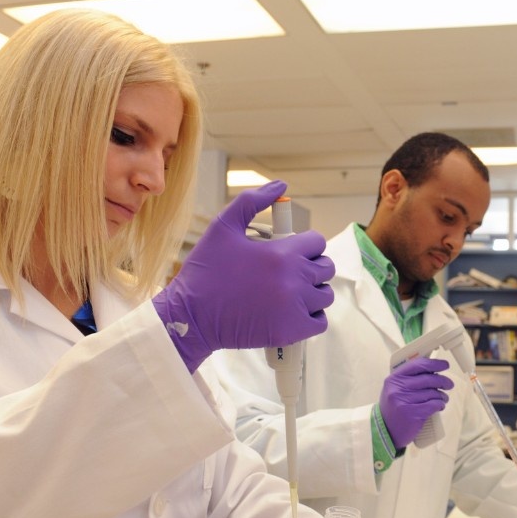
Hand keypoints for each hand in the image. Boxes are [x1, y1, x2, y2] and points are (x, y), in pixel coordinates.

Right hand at [152, 180, 334, 372]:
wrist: (191, 316)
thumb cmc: (205, 271)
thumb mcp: (223, 227)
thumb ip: (252, 201)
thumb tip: (281, 186)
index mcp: (282, 253)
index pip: (317, 242)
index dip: (305, 244)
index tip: (290, 251)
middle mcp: (294, 280)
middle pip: (325, 268)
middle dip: (311, 266)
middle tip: (288, 272)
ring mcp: (295, 307)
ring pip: (324, 295)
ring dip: (312, 292)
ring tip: (288, 291)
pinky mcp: (291, 331)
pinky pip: (319, 322)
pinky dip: (310, 317)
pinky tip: (291, 310)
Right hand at [378, 357, 453, 447]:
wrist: (385, 431)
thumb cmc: (393, 408)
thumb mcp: (394, 389)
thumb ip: (409, 379)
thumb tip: (433, 370)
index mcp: (394, 379)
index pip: (418, 365)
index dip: (434, 364)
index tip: (444, 365)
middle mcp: (398, 388)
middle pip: (428, 379)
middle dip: (443, 381)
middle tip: (449, 384)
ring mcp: (405, 401)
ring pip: (433, 393)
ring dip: (442, 395)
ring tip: (443, 398)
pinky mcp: (413, 414)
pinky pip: (434, 405)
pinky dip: (440, 404)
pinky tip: (440, 406)